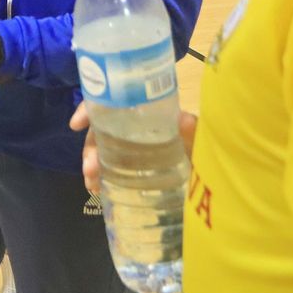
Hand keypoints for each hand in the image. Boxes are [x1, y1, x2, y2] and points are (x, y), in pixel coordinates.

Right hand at [71, 102, 198, 195]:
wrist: (217, 177)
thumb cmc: (205, 151)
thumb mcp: (199, 140)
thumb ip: (193, 132)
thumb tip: (185, 120)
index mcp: (148, 114)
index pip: (113, 103)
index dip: (91, 110)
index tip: (75, 125)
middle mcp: (137, 128)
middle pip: (104, 130)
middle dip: (90, 148)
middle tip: (89, 170)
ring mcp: (135, 148)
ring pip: (104, 149)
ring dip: (93, 164)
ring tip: (92, 184)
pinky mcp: (137, 168)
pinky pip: (112, 166)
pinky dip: (101, 176)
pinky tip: (99, 189)